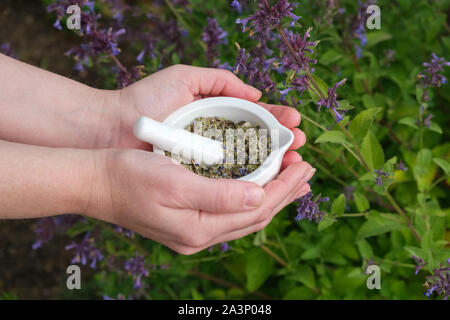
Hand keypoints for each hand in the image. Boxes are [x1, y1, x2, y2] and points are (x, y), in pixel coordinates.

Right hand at [88, 148, 314, 254]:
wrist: (95, 181)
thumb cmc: (129, 176)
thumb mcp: (174, 183)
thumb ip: (219, 196)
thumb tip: (259, 197)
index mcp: (199, 229)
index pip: (256, 208)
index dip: (284, 186)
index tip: (304, 165)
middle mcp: (200, 235)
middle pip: (255, 215)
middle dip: (284, 192)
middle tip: (308, 171)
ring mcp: (193, 230)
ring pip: (245, 215)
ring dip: (271, 194)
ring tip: (293, 180)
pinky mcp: (187, 219)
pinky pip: (230, 211)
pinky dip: (250, 196)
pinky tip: (257, 186)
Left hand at [112, 65, 306, 168]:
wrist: (110, 127)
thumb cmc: (144, 101)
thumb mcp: (184, 80)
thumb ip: (220, 81)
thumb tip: (257, 93)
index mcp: (215, 121)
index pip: (255, 124)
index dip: (278, 125)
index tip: (296, 124)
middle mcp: (214, 146)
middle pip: (256, 150)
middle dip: (282, 149)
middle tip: (302, 149)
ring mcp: (204, 167)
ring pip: (246, 171)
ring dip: (272, 170)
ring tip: (295, 167)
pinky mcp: (193, 184)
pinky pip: (225, 187)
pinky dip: (248, 186)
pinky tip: (267, 185)